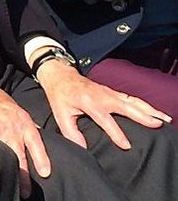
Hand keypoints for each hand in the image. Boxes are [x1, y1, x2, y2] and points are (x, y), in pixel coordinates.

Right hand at [0, 84, 49, 197]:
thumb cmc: (3, 106)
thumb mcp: (22, 115)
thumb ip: (31, 131)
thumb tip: (44, 144)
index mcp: (24, 125)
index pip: (36, 145)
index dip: (41, 160)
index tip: (44, 173)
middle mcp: (11, 131)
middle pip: (19, 159)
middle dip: (23, 178)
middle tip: (25, 191)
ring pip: (3, 159)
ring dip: (6, 172)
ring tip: (9, 184)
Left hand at [38, 59, 170, 151]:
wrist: (60, 75)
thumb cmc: (60, 96)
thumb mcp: (60, 113)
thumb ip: (70, 132)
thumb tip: (83, 148)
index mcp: (88, 102)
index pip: (104, 119)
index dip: (115, 132)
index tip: (126, 145)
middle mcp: (102, 95)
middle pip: (125, 106)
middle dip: (142, 116)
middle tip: (156, 125)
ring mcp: (109, 92)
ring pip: (133, 101)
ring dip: (149, 109)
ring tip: (164, 119)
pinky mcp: (113, 92)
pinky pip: (132, 99)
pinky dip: (146, 105)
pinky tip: (157, 113)